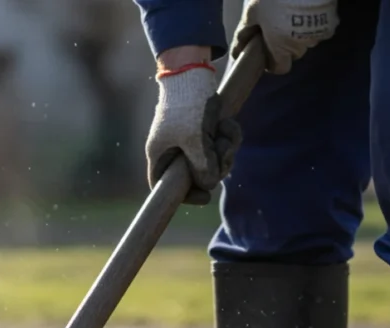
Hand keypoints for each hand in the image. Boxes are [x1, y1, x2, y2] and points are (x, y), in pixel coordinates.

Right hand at [146, 49, 241, 204]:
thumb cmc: (186, 104)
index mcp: (161, 154)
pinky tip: (228, 124)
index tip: (205, 196)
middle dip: (216, 166)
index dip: (183, 195)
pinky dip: (228, 136)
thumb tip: (210, 185)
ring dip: (226, 148)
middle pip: (196, 176)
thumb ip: (201, 166)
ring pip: (213, 160)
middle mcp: (173, 150)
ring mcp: (190, 140)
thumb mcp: (194, 139)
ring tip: (225, 130)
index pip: (163, 186)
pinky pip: (220, 144)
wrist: (192, 69)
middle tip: (223, 154)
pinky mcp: (205, 130)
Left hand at [231, 0, 337, 74]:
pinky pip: (321, 28)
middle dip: (285, 45)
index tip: (267, 52)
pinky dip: (315, 22)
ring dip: (300, 32)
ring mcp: (318, 35)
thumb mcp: (252, 11)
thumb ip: (245, 33)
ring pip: (306, 40)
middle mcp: (301, 46)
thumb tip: (237, 52)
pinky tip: (308, 9)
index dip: (272, 63)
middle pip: (293, 54)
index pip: (280, 69)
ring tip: (293, 13)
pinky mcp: (331, 23)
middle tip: (278, 26)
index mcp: (281, 47)